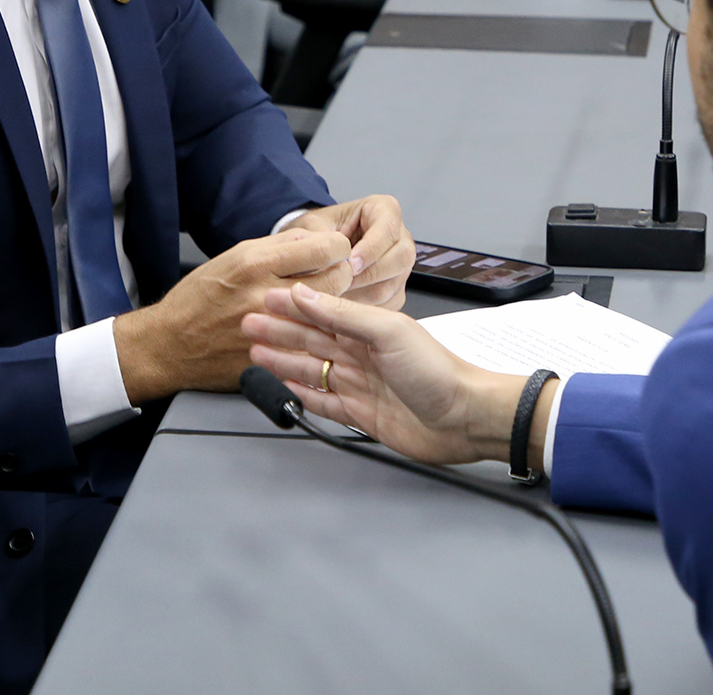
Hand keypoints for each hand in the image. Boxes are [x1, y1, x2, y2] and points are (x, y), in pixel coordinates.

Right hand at [114, 227, 353, 403]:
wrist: (169, 345)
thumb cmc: (198, 299)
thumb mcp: (233, 256)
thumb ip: (277, 246)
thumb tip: (315, 239)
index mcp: (255, 264)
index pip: (326, 248)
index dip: (337, 248)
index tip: (334, 251)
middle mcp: (265, 295)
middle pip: (337, 280)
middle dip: (341, 274)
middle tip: (332, 276)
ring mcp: (270, 331)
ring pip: (330, 313)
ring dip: (331, 307)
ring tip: (319, 304)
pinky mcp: (272, 358)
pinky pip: (312, 344)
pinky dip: (315, 336)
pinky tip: (307, 331)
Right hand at [244, 284, 530, 464]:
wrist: (465, 418)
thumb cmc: (438, 371)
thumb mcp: (388, 332)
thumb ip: (344, 314)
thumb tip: (306, 294)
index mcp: (370, 327)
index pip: (322, 312)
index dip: (292, 305)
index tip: (262, 297)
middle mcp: (363, 354)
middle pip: (312, 340)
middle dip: (279, 331)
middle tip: (246, 325)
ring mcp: (361, 385)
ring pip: (312, 369)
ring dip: (284, 360)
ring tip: (255, 353)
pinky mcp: (362, 415)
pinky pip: (325, 402)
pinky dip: (303, 394)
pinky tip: (285, 387)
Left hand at [286, 195, 415, 307]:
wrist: (316, 247)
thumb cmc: (318, 230)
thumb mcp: (312, 224)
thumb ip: (318, 237)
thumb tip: (326, 259)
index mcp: (384, 210)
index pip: (387, 229)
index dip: (370, 249)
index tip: (351, 263)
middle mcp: (399, 237)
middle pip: (400, 258)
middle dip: (369, 274)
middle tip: (342, 283)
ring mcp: (400, 265)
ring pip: (393, 284)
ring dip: (364, 294)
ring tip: (337, 296)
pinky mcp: (395, 289)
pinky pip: (387, 304)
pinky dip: (365, 310)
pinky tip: (343, 308)